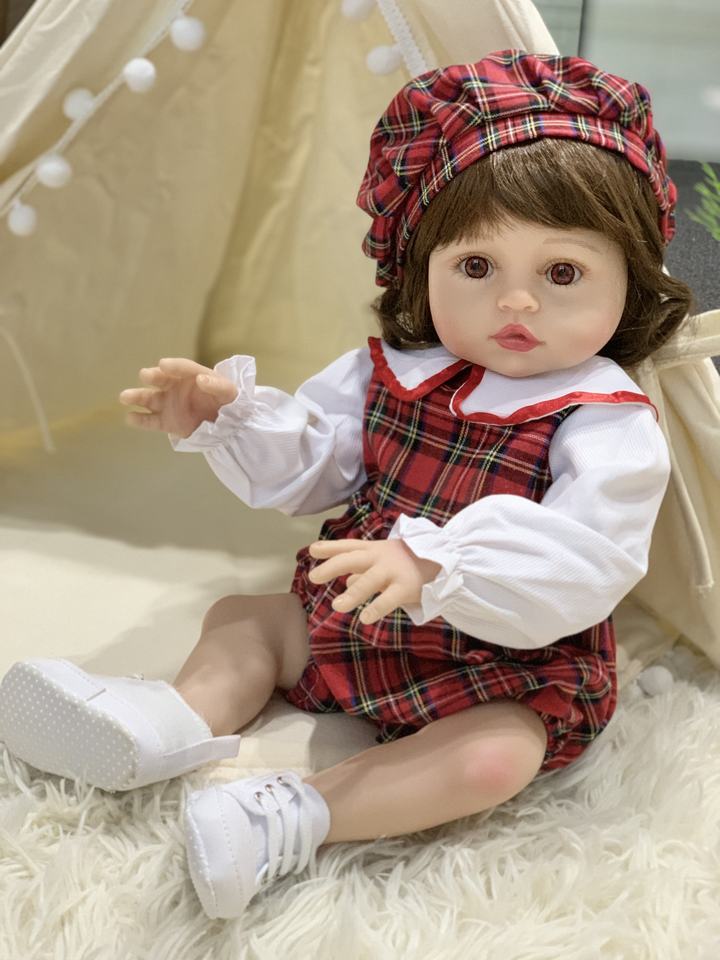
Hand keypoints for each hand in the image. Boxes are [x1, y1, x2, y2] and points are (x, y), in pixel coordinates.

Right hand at [118, 357, 237, 437]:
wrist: (229, 426)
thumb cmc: (230, 403)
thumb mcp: (230, 392)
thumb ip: (218, 385)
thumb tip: (201, 379)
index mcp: (193, 376)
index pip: (183, 368)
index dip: (173, 366)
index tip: (164, 365)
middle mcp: (177, 387)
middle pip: (162, 379)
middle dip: (153, 376)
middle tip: (146, 375)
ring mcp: (170, 404)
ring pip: (150, 399)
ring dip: (137, 397)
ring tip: (124, 397)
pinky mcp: (167, 422)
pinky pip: (150, 421)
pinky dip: (140, 420)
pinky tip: (130, 418)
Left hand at [307, 538, 441, 624]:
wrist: (447, 559)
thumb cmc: (411, 561)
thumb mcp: (386, 560)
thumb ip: (365, 569)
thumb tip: (347, 579)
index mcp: (375, 549)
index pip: (349, 546)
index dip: (330, 547)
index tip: (312, 551)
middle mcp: (381, 557)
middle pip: (352, 558)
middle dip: (332, 567)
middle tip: (313, 577)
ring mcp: (393, 571)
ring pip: (369, 581)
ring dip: (352, 594)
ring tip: (337, 606)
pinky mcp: (406, 587)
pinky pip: (388, 599)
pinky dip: (376, 608)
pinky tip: (365, 619)